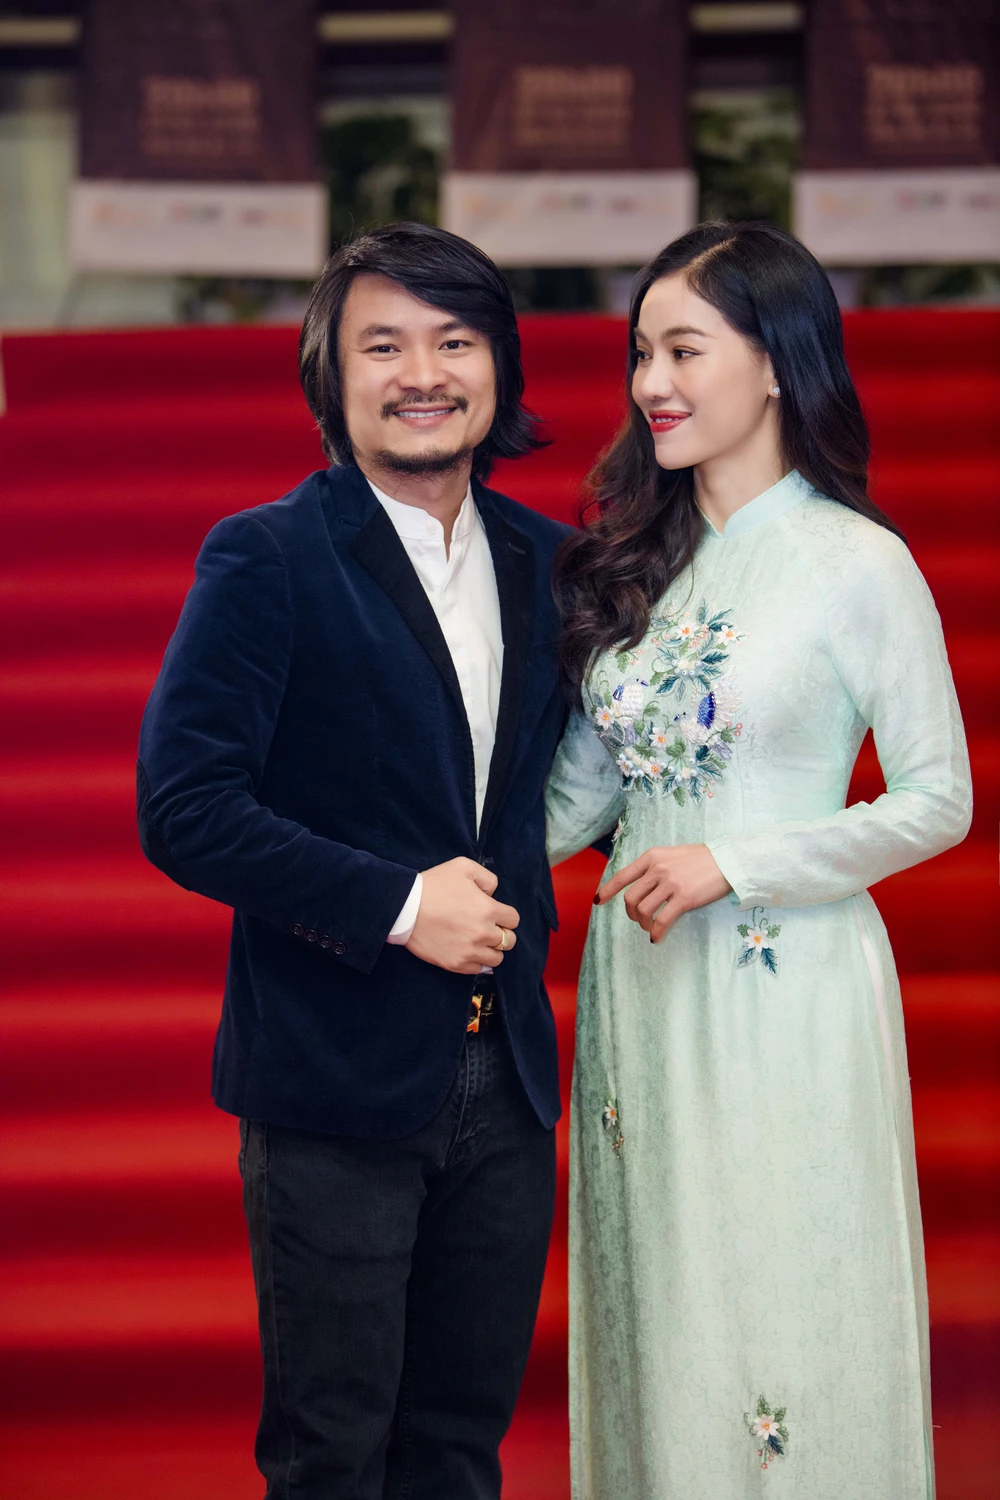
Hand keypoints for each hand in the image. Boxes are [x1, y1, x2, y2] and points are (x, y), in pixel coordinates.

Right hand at [405, 857, 519, 973]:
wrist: (404, 908)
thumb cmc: (433, 885)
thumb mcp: (463, 866)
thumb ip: (487, 878)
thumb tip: (493, 894)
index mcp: (488, 910)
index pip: (514, 920)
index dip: (505, 915)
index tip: (494, 913)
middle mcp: (483, 933)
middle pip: (509, 941)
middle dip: (502, 933)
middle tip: (487, 927)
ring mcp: (470, 952)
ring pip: (497, 959)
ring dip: (491, 949)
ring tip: (479, 942)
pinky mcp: (456, 964)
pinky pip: (479, 970)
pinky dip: (478, 962)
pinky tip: (470, 951)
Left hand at [596, 843, 730, 942]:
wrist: (728, 860)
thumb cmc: (702, 859)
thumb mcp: (672, 854)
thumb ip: (655, 866)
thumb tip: (641, 884)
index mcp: (652, 856)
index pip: (622, 876)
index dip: (608, 890)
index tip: (599, 902)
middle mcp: (657, 869)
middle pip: (630, 898)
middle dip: (631, 914)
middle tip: (639, 919)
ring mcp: (670, 883)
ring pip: (643, 911)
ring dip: (644, 924)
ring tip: (650, 927)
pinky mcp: (684, 898)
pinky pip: (662, 921)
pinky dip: (656, 932)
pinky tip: (657, 938)